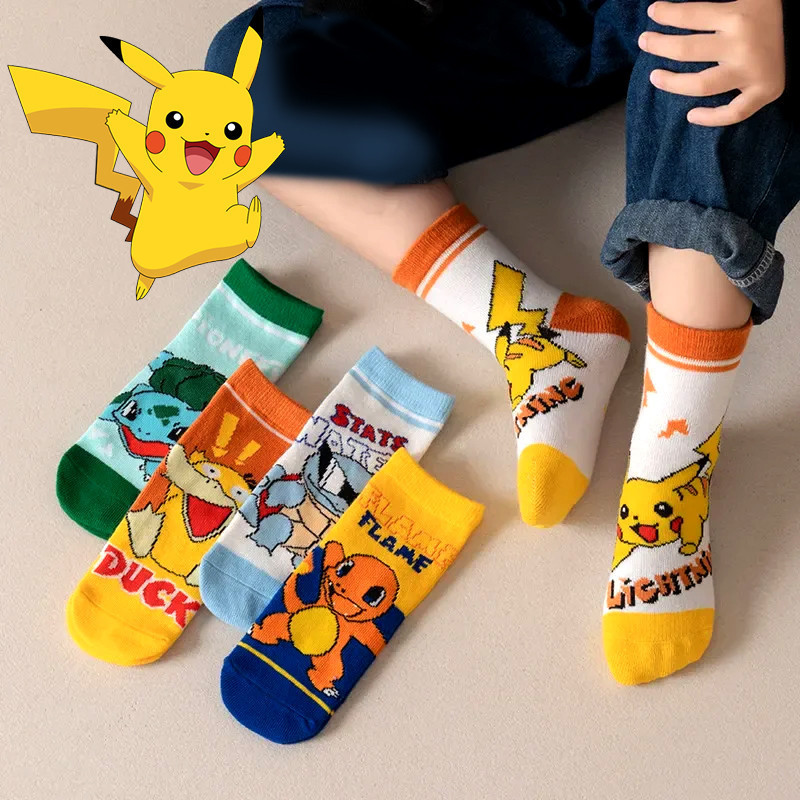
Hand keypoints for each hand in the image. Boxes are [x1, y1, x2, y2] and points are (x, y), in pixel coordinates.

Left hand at [639, 0, 785, 125]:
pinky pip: (732, 113)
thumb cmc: (767, 14)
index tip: (654, 12)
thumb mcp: (745, 0)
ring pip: (700, 84)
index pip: (690, 15)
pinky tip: (691, 114)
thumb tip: (677, 10)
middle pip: (687, 49)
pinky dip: (710, 118)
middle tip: (645, 41)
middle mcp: (742, 44)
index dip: (668, 14)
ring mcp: (752, 71)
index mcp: (737, 15)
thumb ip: (713, 8)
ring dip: (672, 83)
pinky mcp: (764, 91)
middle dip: (660, 44)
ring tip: (655, 76)